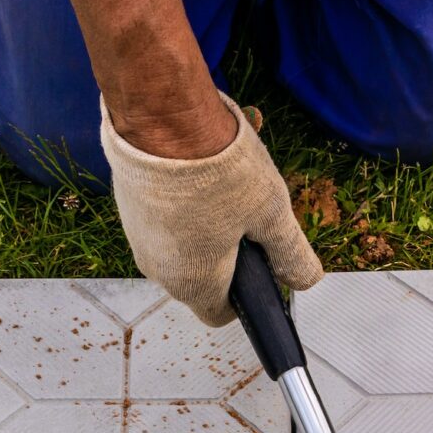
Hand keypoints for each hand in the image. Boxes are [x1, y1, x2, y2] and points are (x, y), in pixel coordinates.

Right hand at [100, 92, 322, 326]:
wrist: (162, 119)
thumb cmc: (215, 168)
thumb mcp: (271, 212)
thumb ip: (290, 253)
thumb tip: (304, 279)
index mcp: (194, 283)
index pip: (220, 313)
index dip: (245, 294)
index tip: (259, 264)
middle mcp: (160, 271)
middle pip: (200, 279)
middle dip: (227, 256)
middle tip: (247, 216)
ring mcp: (139, 240)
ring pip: (180, 248)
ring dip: (203, 230)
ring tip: (222, 189)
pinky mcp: (128, 209)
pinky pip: (161, 222)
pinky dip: (180, 209)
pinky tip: (197, 175)